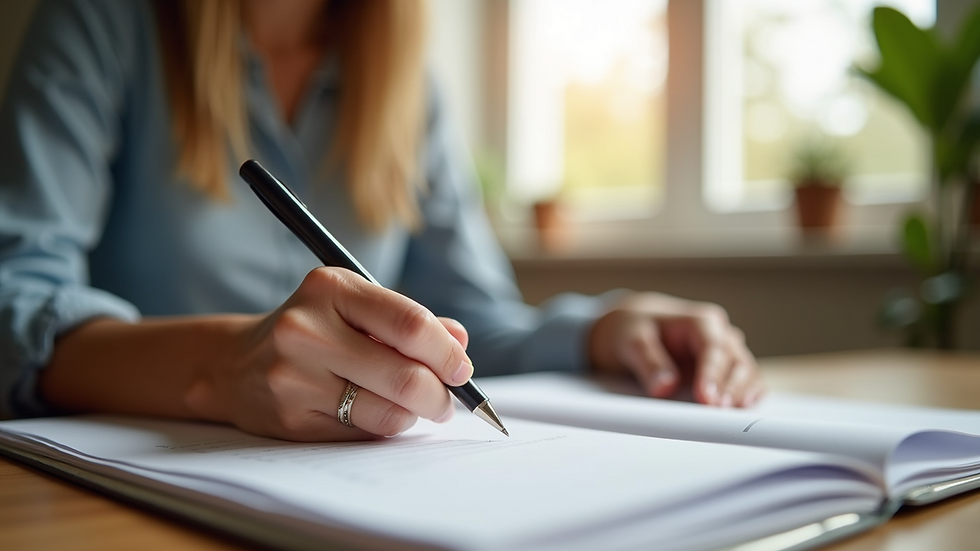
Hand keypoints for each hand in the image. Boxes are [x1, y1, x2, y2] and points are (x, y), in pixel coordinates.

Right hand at [185, 267, 472, 440]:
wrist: (235, 364)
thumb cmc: (314, 329)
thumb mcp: (355, 306)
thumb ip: (409, 321)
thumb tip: (459, 342)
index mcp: (330, 289)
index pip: (409, 324)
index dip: (446, 353)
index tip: (462, 370)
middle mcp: (306, 330)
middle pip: (405, 376)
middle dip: (440, 395)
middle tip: (447, 400)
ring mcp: (295, 378)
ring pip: (388, 413)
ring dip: (414, 415)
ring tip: (413, 407)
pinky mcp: (291, 420)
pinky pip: (363, 434)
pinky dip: (383, 427)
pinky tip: (375, 413)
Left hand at [588, 293, 763, 406]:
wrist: (633, 328)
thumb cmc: (635, 329)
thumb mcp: (631, 340)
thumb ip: (647, 361)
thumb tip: (665, 386)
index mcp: (699, 321)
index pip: (713, 348)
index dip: (713, 374)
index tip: (707, 398)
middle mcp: (719, 334)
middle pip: (736, 361)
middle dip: (732, 387)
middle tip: (719, 411)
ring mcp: (725, 353)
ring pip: (746, 371)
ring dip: (743, 393)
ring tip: (733, 414)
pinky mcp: (725, 370)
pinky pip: (746, 381)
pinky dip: (749, 394)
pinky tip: (745, 409)